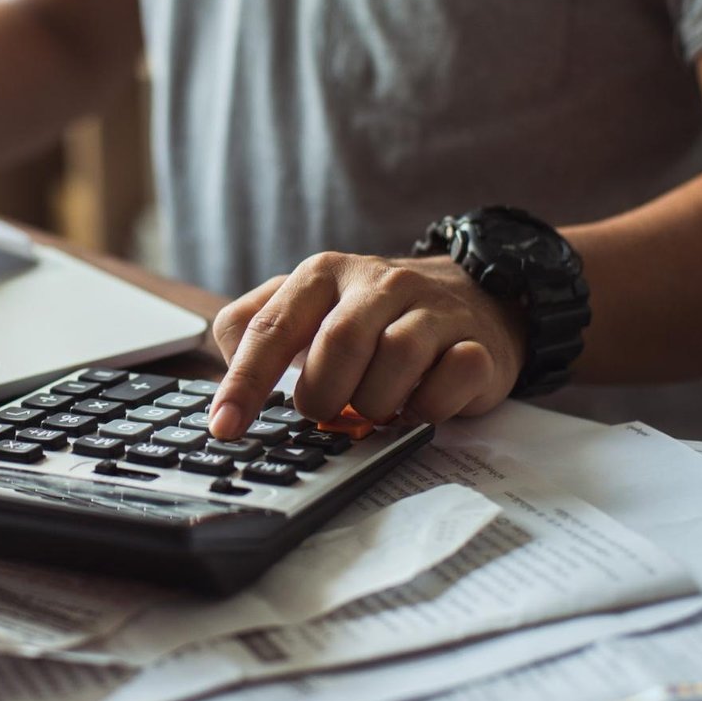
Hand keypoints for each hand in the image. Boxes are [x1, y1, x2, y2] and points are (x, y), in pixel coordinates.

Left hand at [207, 253, 528, 439]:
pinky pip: (450, 379)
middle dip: (323, 395)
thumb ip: (257, 332)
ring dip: (376, 403)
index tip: (225, 426)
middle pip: (338, 345)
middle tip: (326, 412)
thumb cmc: (373, 318)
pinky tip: (418, 408)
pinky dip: (428, 407)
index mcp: (323, 274)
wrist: (473, 299)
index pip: (271, 327)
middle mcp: (377, 282)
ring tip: (374, 408)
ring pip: (396, 360)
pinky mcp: (476, 343)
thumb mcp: (309, 309)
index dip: (244, 382)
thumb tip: (226, 381)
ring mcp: (432, 309)